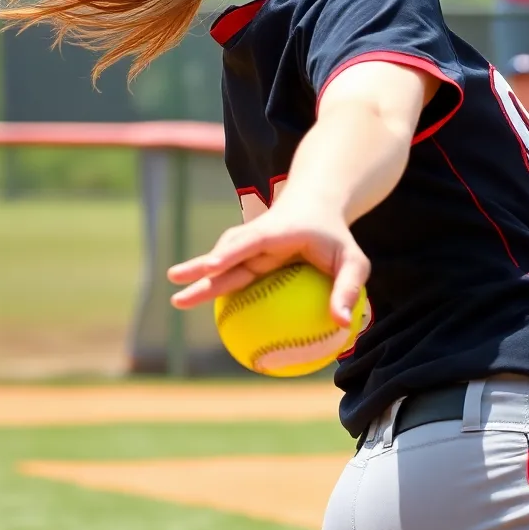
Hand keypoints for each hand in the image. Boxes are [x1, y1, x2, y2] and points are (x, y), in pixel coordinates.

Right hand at [167, 199, 369, 327]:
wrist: (316, 204)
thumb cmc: (337, 235)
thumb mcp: (354, 261)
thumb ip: (348, 289)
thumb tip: (341, 325)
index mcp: (279, 232)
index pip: (251, 241)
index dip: (230, 253)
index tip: (212, 266)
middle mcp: (257, 236)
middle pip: (226, 253)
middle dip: (200, 267)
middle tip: (175, 282)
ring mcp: (249, 244)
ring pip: (221, 261)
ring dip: (199, 276)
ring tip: (177, 300)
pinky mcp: (246, 252)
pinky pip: (230, 272)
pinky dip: (216, 286)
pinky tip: (205, 310)